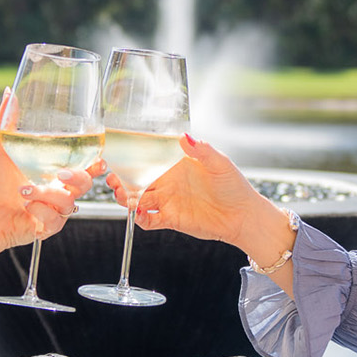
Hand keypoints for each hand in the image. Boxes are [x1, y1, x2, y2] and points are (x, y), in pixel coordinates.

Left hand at [0, 90, 88, 251]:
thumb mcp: (0, 148)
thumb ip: (6, 121)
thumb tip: (9, 92)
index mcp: (54, 172)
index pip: (84, 166)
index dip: (96, 162)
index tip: (98, 157)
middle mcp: (58, 191)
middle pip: (86, 185)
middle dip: (79, 178)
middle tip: (62, 174)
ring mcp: (55, 210)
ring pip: (69, 202)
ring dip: (47, 194)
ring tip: (23, 190)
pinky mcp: (48, 227)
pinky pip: (55, 220)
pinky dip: (40, 210)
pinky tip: (26, 205)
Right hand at [113, 134, 269, 246]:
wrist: (243, 216)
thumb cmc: (234, 186)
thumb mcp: (220, 163)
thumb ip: (202, 150)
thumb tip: (185, 137)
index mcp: (177, 164)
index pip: (149, 158)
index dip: (133, 157)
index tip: (120, 154)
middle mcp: (168, 181)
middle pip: (137, 179)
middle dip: (122, 179)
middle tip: (113, 179)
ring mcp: (168, 200)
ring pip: (138, 198)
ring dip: (127, 198)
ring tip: (124, 197)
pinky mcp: (171, 219)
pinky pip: (150, 220)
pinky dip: (140, 218)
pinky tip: (139, 214)